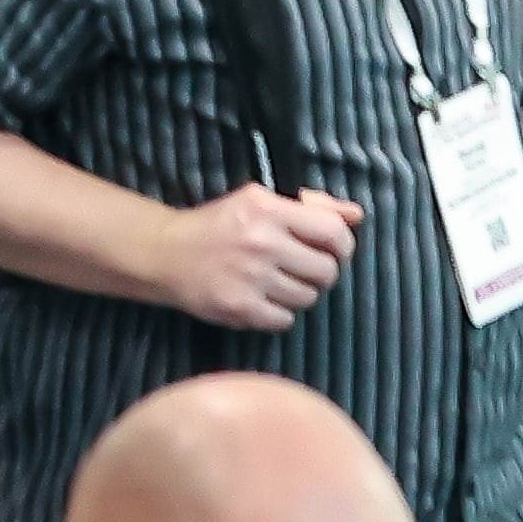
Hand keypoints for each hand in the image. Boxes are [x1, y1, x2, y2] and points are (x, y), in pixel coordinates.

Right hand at [141, 182, 366, 333]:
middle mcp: (261, 241)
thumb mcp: (260, 201)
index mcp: (269, 209)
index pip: (334, 232)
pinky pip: (285, 320)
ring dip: (299, 293)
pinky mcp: (240, 308)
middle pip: (326, 271)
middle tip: (301, 268)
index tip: (332, 250)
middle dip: (320, 272)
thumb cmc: (219, 224)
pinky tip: (261, 298)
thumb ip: (313, 206)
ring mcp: (251, 277)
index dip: (342, 245)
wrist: (165, 253)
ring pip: (308, 298)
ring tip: (277, 282)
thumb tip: (357, 215)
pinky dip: (278, 313)